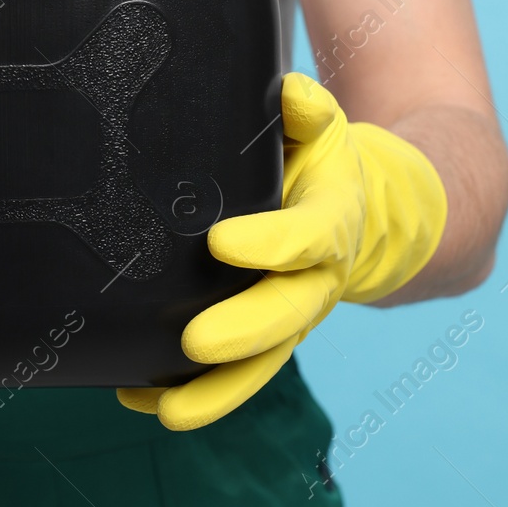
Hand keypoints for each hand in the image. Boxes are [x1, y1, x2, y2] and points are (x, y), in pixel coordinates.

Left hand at [118, 73, 446, 429]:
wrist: (362, 211)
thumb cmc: (321, 162)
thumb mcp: (322, 127)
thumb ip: (307, 110)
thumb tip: (288, 94)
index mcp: (331, 222)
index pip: (306, 237)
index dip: (270, 243)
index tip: (220, 242)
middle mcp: (316, 279)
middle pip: (286, 314)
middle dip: (243, 332)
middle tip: (196, 341)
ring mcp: (292, 315)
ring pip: (264, 364)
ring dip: (217, 392)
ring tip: (169, 412)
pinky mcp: (266, 338)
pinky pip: (237, 376)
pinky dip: (195, 395)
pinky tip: (144, 403)